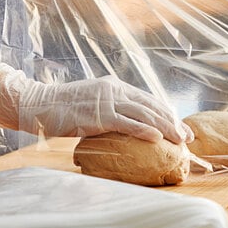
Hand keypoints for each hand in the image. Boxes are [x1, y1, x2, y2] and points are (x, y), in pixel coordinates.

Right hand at [0, 62, 191, 143]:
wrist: (38, 104)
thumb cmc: (64, 108)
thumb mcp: (92, 103)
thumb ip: (111, 108)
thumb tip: (128, 124)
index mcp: (116, 87)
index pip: (149, 100)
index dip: (168, 113)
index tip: (181, 126)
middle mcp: (116, 90)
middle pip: (152, 106)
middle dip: (173, 122)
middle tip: (188, 137)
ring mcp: (108, 101)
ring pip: (144, 114)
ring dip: (165, 127)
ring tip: (180, 140)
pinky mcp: (98, 115)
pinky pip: (127, 123)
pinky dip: (144, 130)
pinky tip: (157, 138)